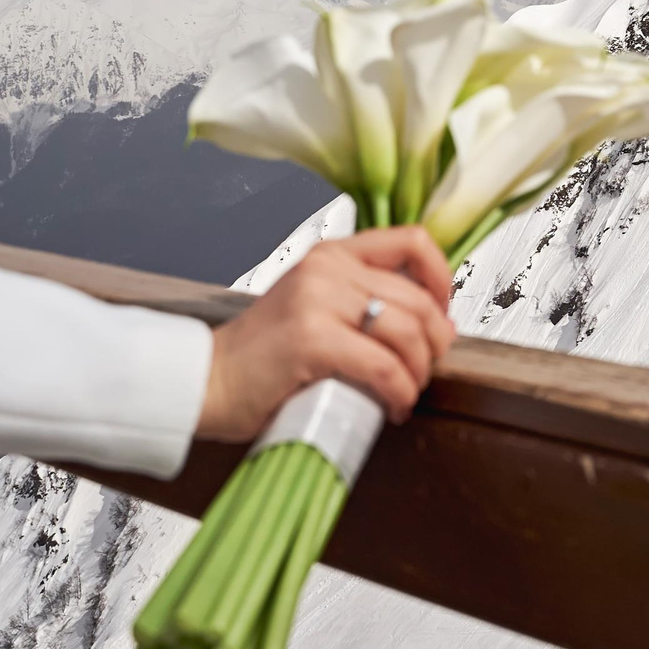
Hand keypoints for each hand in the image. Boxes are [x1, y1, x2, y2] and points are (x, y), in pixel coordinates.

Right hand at [195, 228, 456, 439]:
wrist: (206, 382)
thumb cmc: (262, 358)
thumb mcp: (316, 310)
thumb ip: (366, 305)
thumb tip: (439, 325)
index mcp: (331, 254)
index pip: (413, 241)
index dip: (441, 279)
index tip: (442, 315)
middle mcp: (326, 268)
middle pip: (418, 298)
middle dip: (435, 344)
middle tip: (423, 373)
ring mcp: (317, 300)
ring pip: (407, 331)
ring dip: (419, 372)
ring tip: (405, 393)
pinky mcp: (311, 339)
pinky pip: (383, 366)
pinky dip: (399, 392)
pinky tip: (392, 407)